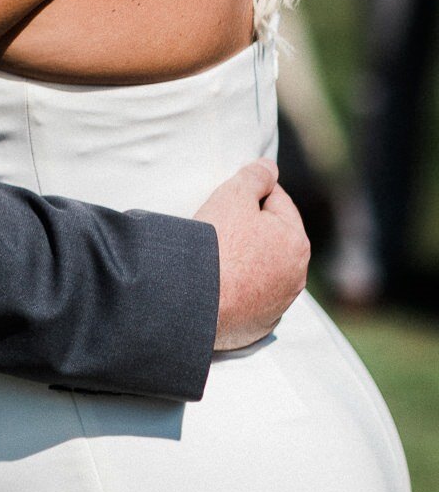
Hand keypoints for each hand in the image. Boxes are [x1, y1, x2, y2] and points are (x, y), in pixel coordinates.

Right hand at [196, 159, 309, 349]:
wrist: (194, 302)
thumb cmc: (217, 245)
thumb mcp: (233, 197)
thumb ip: (254, 177)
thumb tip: (269, 166)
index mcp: (296, 241)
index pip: (278, 201)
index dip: (251, 193)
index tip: (228, 197)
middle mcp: (296, 275)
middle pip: (272, 238)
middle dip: (251, 228)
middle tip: (218, 224)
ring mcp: (278, 303)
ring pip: (264, 270)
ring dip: (247, 260)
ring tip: (216, 256)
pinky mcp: (258, 325)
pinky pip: (251, 297)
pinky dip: (239, 289)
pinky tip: (218, 283)